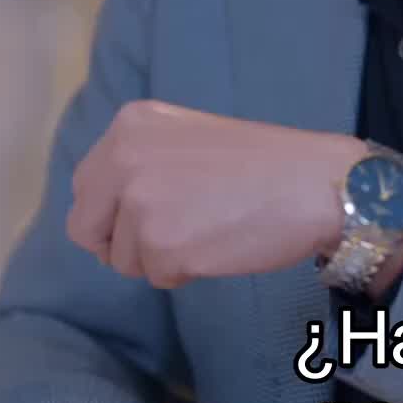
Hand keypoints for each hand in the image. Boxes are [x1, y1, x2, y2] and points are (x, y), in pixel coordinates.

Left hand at [67, 101, 364, 286]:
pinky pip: (157, 277)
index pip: (84, 188)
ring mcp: (141, 203)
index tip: (144, 219)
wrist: (318, 184)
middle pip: (86, 228)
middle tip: (169, 238)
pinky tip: (220, 244)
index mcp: (131, 125)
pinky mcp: (163, 245)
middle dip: (120, 242)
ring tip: (210, 229)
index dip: (110, 214)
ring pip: (123, 259)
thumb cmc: (265, 165)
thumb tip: (105, 216)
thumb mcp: (187, 139)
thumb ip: (141, 164)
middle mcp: (124, 158)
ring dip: (160, 257)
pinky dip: (186, 272)